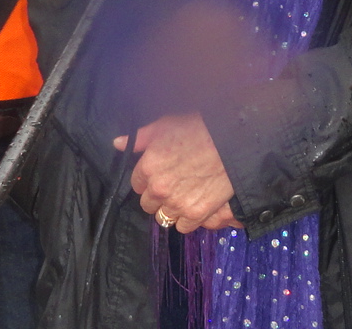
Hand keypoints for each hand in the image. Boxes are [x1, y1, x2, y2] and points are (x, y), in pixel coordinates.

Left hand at [114, 114, 240, 232]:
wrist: (233, 140)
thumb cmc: (199, 128)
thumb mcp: (166, 125)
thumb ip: (140, 137)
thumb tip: (118, 143)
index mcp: (148, 166)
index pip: (137, 185)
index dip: (148, 179)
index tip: (160, 174)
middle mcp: (159, 188)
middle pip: (148, 204)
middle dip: (158, 195)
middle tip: (174, 184)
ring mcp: (177, 203)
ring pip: (163, 217)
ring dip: (171, 209)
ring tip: (184, 196)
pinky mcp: (197, 213)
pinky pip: (183, 227)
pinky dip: (187, 219)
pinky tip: (195, 205)